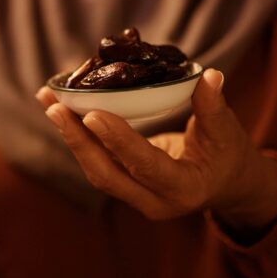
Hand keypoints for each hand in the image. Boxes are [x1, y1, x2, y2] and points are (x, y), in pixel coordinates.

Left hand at [37, 69, 276, 236]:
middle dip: (78, 141)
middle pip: (107, 175)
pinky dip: (77, 135)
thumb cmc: (228, 155)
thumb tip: (209, 76)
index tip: (92, 114)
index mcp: (183, 190)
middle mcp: (154, 202)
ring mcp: (136, 198)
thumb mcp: (228, 132)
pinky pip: (96, 161)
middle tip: (55, 106)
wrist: (227, 185)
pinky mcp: (124, 186)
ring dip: (70, 135)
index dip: (119, 141)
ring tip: (48, 100)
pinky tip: (59, 109)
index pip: (146, 166)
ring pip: (95, 169)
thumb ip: (214, 107)